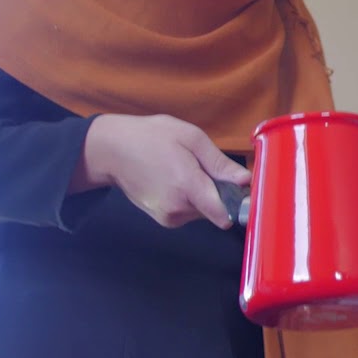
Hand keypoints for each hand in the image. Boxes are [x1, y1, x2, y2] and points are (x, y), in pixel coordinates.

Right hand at [70, 114, 250, 228]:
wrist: (112, 151)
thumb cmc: (152, 137)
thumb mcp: (191, 138)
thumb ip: (219, 163)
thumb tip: (245, 180)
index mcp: (187, 186)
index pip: (223, 214)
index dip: (239, 204)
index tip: (243, 192)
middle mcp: (178, 208)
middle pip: (216, 209)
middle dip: (218, 192)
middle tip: (202, 168)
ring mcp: (168, 217)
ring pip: (203, 211)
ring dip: (203, 195)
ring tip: (184, 171)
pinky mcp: (163, 220)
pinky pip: (189, 213)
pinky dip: (190, 200)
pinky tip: (175, 181)